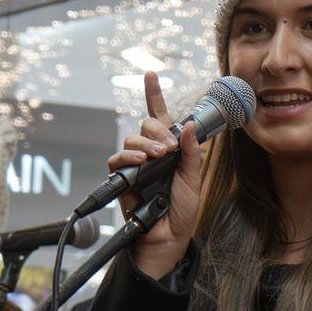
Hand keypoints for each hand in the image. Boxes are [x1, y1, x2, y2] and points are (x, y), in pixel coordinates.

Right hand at [108, 71, 204, 280]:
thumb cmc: (181, 209)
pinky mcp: (122, 177)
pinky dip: (128, 156)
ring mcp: (136, 164)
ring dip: (146, 144)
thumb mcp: (193, 179)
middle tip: (170, 148)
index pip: (161, 117)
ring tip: (158, 157)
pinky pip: (118, 158)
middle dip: (158, 132)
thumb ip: (192, 152)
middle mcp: (151, 152)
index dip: (154, 95)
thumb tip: (191, 126)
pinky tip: (140, 161)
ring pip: (132, 138)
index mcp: (170, 149)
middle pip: (146, 125)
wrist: (168, 235)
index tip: (150, 74)